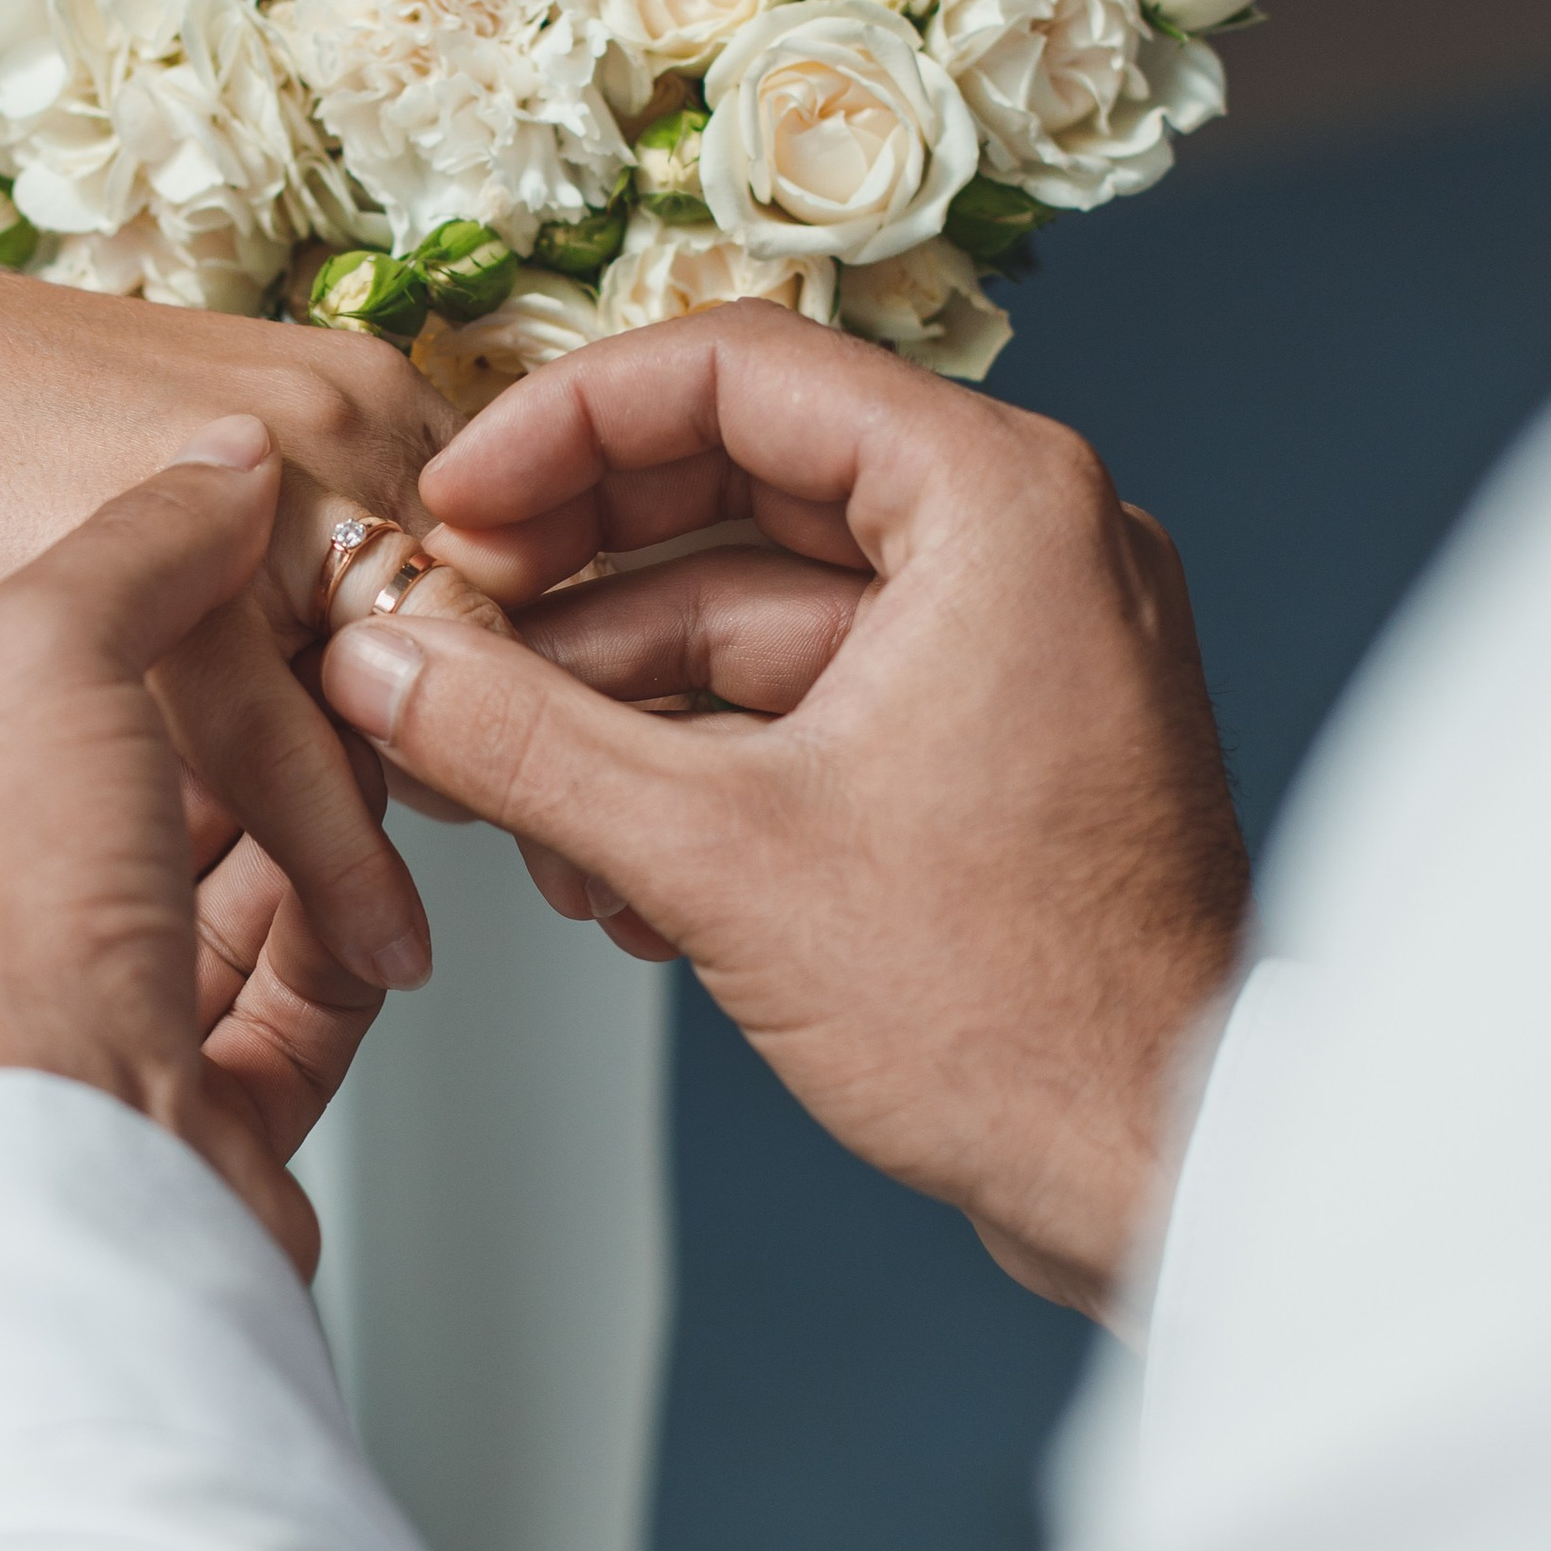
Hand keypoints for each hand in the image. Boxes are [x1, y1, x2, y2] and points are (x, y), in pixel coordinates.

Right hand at [0, 239, 502, 991]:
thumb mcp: (178, 478)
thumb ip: (297, 561)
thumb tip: (383, 693)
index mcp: (360, 383)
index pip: (507, 561)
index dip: (522, 694)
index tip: (552, 800)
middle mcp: (342, 414)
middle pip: (482, 623)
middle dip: (514, 760)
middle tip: (565, 888)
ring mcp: (267, 473)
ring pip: (404, 682)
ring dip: (442, 823)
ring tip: (462, 938)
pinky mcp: (168, 553)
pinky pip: (283, 733)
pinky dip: (336, 854)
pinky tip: (373, 936)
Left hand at [0, 416, 385, 1275]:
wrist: (65, 1190)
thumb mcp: (36, 659)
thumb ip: (133, 548)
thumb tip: (219, 469)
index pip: (5, 712)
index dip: (134, 646)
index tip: (235, 598)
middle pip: (125, 815)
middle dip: (242, 754)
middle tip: (335, 683)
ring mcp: (60, 1060)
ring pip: (211, 916)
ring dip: (305, 849)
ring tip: (377, 777)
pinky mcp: (176, 1133)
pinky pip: (278, 1018)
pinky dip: (334, 955)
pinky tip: (376, 909)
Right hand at [319, 306, 1249, 1316]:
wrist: (1169, 1179)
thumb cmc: (1023, 1018)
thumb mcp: (718, 857)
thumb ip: (522, 739)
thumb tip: (380, 659)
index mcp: (996, 503)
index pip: (735, 371)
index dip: (561, 427)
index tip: (454, 504)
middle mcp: (1024, 545)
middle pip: (738, 481)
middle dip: (574, 573)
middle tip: (446, 629)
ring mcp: (1016, 647)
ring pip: (760, 605)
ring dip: (616, 691)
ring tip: (497, 783)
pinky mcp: (993, 745)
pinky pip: (812, 694)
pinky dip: (699, 753)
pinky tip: (596, 853)